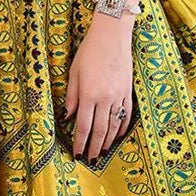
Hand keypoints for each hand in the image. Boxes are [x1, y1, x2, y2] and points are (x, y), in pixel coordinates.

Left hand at [63, 12, 135, 160]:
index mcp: (88, 95)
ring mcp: (119, 96)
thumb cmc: (89, 51)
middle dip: (94, 147)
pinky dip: (122, 127)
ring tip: (102, 152)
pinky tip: (117, 135)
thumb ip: (71, 97)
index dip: (79, 142)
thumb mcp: (74, 73)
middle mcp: (105, 99)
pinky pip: (126, 114)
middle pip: (100, 130)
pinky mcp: (128, 91)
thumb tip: (67, 117)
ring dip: (107, 141)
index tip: (76, 153)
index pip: (83, 126)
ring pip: (114, 125)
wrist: (112, 35)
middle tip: (90, 159)